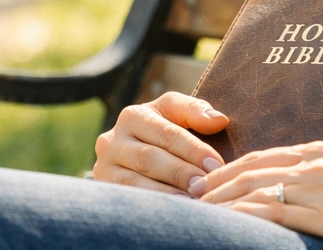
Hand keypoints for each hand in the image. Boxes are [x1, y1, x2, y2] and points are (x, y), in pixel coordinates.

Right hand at [92, 92, 226, 194]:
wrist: (132, 152)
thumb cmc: (163, 130)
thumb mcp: (176, 113)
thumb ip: (196, 111)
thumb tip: (219, 120)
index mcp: (133, 116)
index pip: (167, 134)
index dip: (193, 150)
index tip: (216, 165)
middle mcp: (111, 141)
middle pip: (149, 158)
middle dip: (180, 172)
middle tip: (204, 185)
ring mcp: (103, 167)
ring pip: (134, 183)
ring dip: (164, 193)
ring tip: (190, 200)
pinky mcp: (103, 189)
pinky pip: (126, 199)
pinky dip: (150, 205)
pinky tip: (172, 210)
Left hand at [198, 141, 322, 249]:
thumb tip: (307, 191)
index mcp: (321, 153)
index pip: (262, 157)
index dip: (229, 169)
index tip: (206, 181)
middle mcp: (314, 163)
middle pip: (249, 170)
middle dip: (214, 183)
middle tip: (186, 196)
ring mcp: (319, 187)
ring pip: (254, 189)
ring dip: (220, 201)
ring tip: (194, 213)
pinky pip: (274, 214)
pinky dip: (245, 217)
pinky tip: (226, 226)